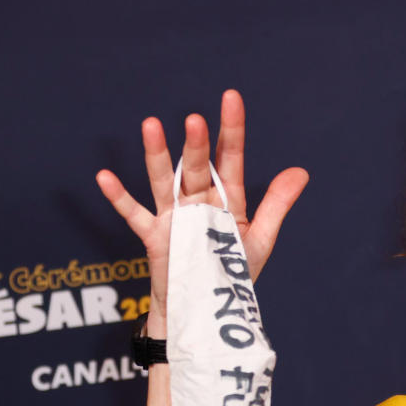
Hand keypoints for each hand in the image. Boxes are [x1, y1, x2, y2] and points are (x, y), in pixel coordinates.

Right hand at [95, 90, 307, 329]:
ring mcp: (174, 217)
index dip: (231, 129)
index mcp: (226, 198)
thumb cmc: (232, 271)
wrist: (208, 307)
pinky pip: (134, 215)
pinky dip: (119, 198)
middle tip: (195, 119)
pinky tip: (104, 176)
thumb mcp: (261, 237)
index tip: (231, 97)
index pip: (229, 157)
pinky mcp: (154, 237)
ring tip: (151, 125)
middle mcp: (198, 201)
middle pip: (197, 167)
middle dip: (196, 145)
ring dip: (156, 155)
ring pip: (165, 181)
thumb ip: (277, 204)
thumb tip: (301, 171)